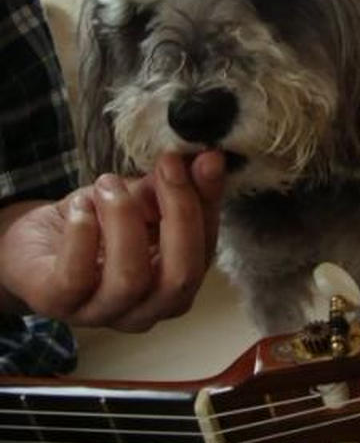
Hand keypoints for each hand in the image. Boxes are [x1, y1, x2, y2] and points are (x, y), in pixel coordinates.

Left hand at [0, 151, 224, 331]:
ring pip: (129, 278)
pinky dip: (82, 232)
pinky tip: (80, 206)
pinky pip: (76, 277)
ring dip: (124, 218)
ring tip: (108, 183)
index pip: (206, 249)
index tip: (203, 158)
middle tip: (167, 165)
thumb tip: (209, 160)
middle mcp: (148, 309)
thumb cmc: (100, 224)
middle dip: (180, 213)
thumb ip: (178, 186)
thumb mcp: (145, 199)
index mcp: (178, 284)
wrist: (39, 243)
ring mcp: (103, 312)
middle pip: (180, 277)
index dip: (206, 203)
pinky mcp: (58, 303)